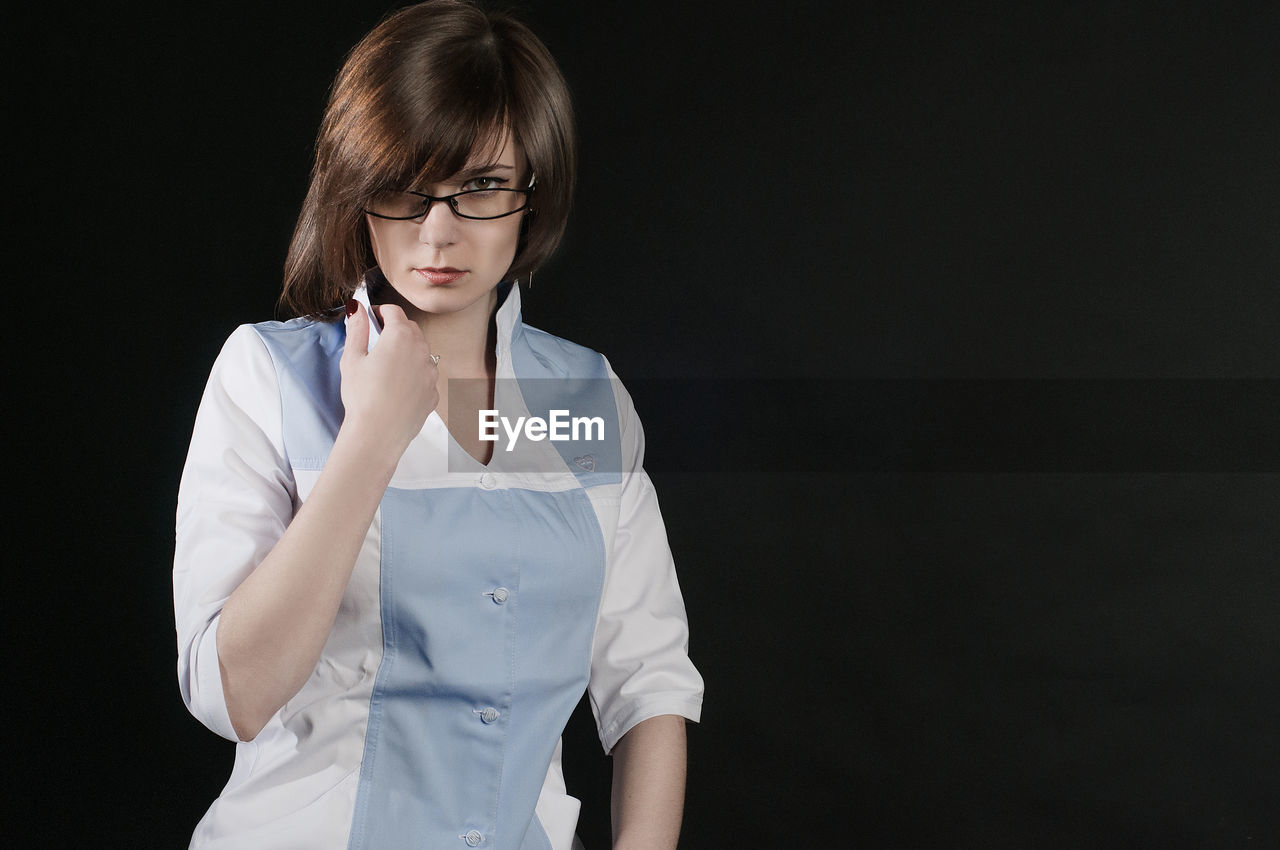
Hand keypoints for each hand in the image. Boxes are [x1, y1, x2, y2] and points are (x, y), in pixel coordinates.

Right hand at [339, 301, 438, 456]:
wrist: (378, 434)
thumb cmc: (362, 397)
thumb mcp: (352, 358)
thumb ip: (357, 329)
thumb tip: (357, 309)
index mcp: (400, 337)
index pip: (394, 311)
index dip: (381, 311)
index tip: (372, 317)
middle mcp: (421, 350)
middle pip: (411, 328)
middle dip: (396, 328)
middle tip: (378, 339)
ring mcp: (431, 372)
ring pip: (421, 351)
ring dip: (408, 350)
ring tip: (387, 365)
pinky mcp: (434, 392)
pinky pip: (426, 375)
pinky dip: (414, 373)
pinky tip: (398, 386)